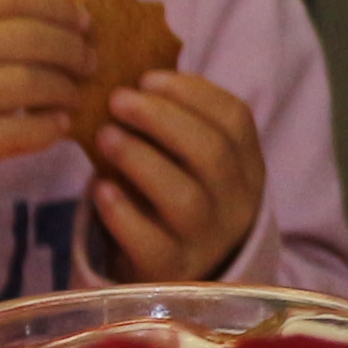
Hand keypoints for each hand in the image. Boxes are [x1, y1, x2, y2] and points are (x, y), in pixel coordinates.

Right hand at [0, 0, 90, 243]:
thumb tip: (56, 17)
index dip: (53, 6)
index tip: (83, 20)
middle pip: (23, 39)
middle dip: (70, 48)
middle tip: (90, 60)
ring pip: (27, 84)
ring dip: (66, 88)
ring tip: (75, 94)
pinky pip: (20, 132)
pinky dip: (51, 128)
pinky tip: (60, 127)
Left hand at [89, 72, 267, 281]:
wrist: (181, 279)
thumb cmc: (176, 202)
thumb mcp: (193, 165)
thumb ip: (177, 126)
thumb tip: (132, 69)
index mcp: (247, 168)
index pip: (236, 119)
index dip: (193, 92)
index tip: (148, 77)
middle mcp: (236, 204)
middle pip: (212, 154)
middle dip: (163, 118)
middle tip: (118, 100)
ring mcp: (206, 240)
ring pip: (184, 197)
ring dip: (140, 159)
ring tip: (104, 136)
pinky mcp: (170, 271)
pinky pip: (150, 242)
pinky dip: (122, 213)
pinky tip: (100, 189)